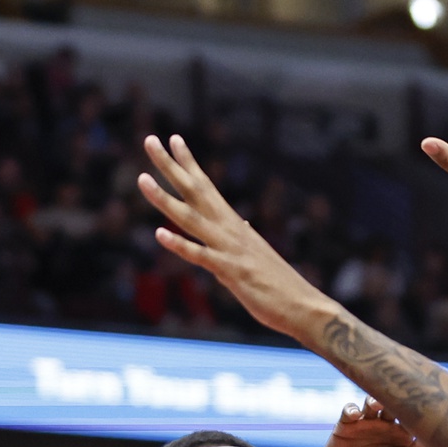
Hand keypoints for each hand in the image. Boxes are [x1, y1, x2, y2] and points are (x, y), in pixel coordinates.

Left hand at [137, 134, 326, 337]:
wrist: (305, 307)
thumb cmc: (280, 286)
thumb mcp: (256, 256)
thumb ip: (241, 240)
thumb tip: (242, 226)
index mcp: (234, 226)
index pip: (207, 187)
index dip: (189, 163)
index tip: (174, 139)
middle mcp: (229, 230)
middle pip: (195, 192)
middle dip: (171, 166)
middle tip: (150, 140)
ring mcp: (229, 249)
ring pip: (190, 219)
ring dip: (165, 199)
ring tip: (142, 179)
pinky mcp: (231, 272)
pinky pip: (201, 256)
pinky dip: (180, 245)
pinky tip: (159, 234)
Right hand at [314, 398, 422, 446]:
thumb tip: (426, 441)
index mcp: (401, 437)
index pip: (411, 419)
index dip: (416, 412)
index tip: (422, 408)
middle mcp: (385, 427)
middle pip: (392, 406)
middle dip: (396, 399)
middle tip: (399, 398)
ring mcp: (366, 425)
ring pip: (371, 404)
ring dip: (374, 400)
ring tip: (377, 404)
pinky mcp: (346, 426)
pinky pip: (349, 411)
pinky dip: (352, 409)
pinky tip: (356, 415)